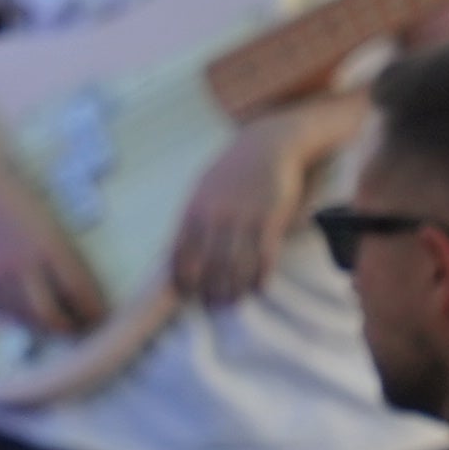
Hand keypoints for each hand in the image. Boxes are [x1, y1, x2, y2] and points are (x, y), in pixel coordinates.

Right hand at [0, 173, 105, 340]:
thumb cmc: (20, 201)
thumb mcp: (53, 225)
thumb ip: (67, 260)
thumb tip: (83, 297)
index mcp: (48, 244)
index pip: (78, 290)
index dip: (94, 311)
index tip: (104, 318)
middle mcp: (22, 263)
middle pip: (51, 315)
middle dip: (70, 328)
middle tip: (83, 328)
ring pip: (28, 318)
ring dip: (47, 327)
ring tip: (60, 324)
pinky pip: (6, 312)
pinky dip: (23, 317)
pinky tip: (31, 312)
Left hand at [167, 101, 344, 311]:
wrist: (268, 145)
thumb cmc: (232, 169)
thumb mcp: (203, 188)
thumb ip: (192, 218)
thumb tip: (177, 251)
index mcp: (194, 209)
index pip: (181, 254)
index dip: (183, 279)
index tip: (187, 294)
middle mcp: (216, 216)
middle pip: (208, 266)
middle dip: (210, 290)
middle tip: (214, 304)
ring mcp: (244, 218)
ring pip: (235, 267)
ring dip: (234, 289)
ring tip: (233, 300)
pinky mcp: (270, 220)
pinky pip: (263, 258)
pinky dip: (260, 278)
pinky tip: (259, 288)